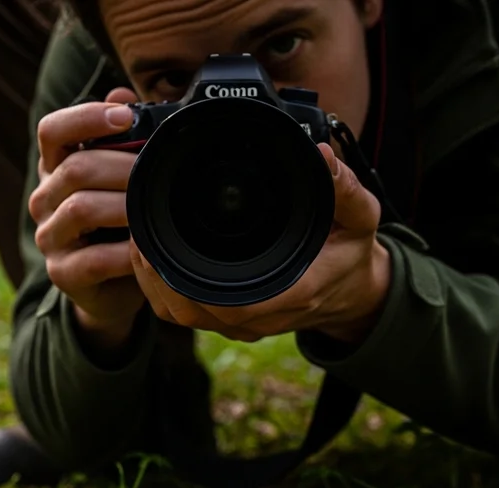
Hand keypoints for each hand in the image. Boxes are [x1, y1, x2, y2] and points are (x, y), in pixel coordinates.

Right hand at [30, 87, 145, 352]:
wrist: (115, 286)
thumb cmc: (120, 223)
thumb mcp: (123, 178)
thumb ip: (123, 137)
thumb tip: (124, 93)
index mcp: (57, 167)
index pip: (52, 130)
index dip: (85, 117)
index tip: (126, 116)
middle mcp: (45, 199)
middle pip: (74, 168)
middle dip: (122, 166)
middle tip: (160, 169)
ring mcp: (50, 238)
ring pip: (81, 209)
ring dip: (125, 205)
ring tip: (156, 205)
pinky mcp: (63, 274)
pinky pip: (93, 258)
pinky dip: (125, 253)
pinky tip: (145, 247)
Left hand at [129, 143, 391, 345]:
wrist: (353, 291)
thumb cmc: (352, 251)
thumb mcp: (361, 216)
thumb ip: (344, 188)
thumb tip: (320, 154)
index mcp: (293, 292)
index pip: (231, 303)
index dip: (187, 281)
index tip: (160, 245)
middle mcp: (262, 315)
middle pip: (193, 311)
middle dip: (158, 276)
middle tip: (137, 233)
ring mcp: (243, 322)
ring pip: (183, 314)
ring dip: (155, 282)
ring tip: (138, 240)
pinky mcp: (230, 318)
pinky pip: (186, 312)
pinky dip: (163, 288)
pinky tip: (151, 256)